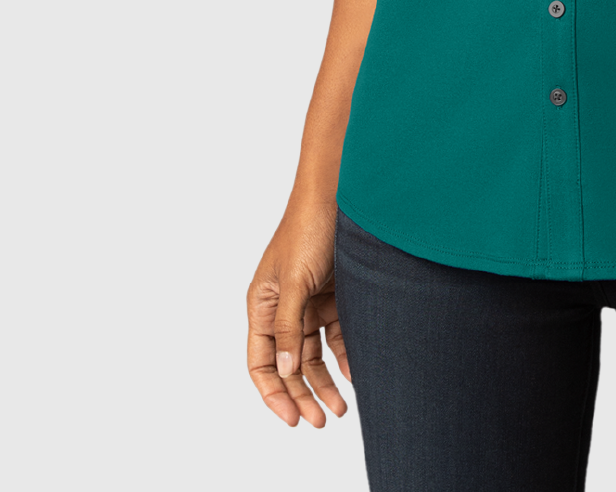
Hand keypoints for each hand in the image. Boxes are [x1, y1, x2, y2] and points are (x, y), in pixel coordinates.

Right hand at [247, 198, 348, 426]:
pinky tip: (355, 374)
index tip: (292, 418)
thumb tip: (285, 369)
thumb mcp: (295, 281)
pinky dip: (344, 357)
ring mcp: (309, 303)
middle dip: (302, 394)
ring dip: (325, 382)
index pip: (259, 361)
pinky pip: (337, 336)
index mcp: (262, 305)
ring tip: (340, 408)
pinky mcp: (334, 296)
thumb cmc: (308, 229)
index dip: (273, 392)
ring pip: (314, 355)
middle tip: (321, 421)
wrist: (341, 194)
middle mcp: (283, 309)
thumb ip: (289, 326)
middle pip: (289, 364)